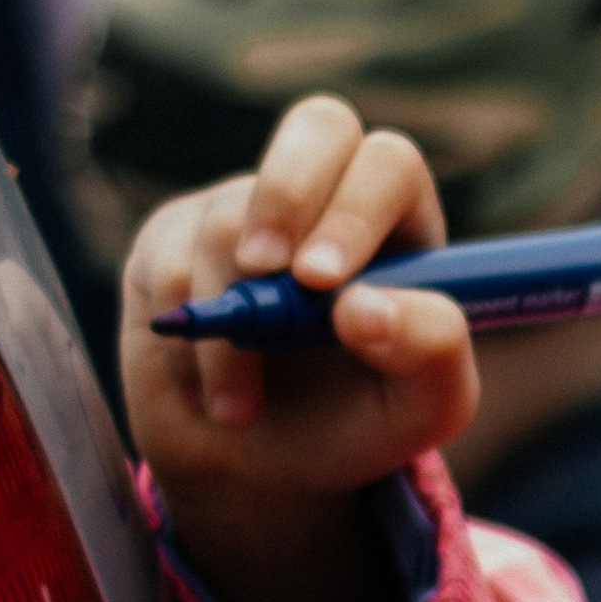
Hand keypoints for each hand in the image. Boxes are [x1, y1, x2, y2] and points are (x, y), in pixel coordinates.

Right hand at [122, 91, 477, 601]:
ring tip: (241, 407)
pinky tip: (209, 391)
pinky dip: (191, 346)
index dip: (355, 210)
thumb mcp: (423, 411)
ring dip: (233, 329)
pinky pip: (169, 265)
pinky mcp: (174, 240)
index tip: (322, 283)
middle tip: (266, 271)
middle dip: (288, 196)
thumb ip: (432, 351)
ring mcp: (244, 210)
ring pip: (228, 221)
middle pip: (319, 126)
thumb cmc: (355, 428)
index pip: (388, 165)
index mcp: (400, 228)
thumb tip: (371, 305)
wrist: (260, 475)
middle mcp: (327, 201)